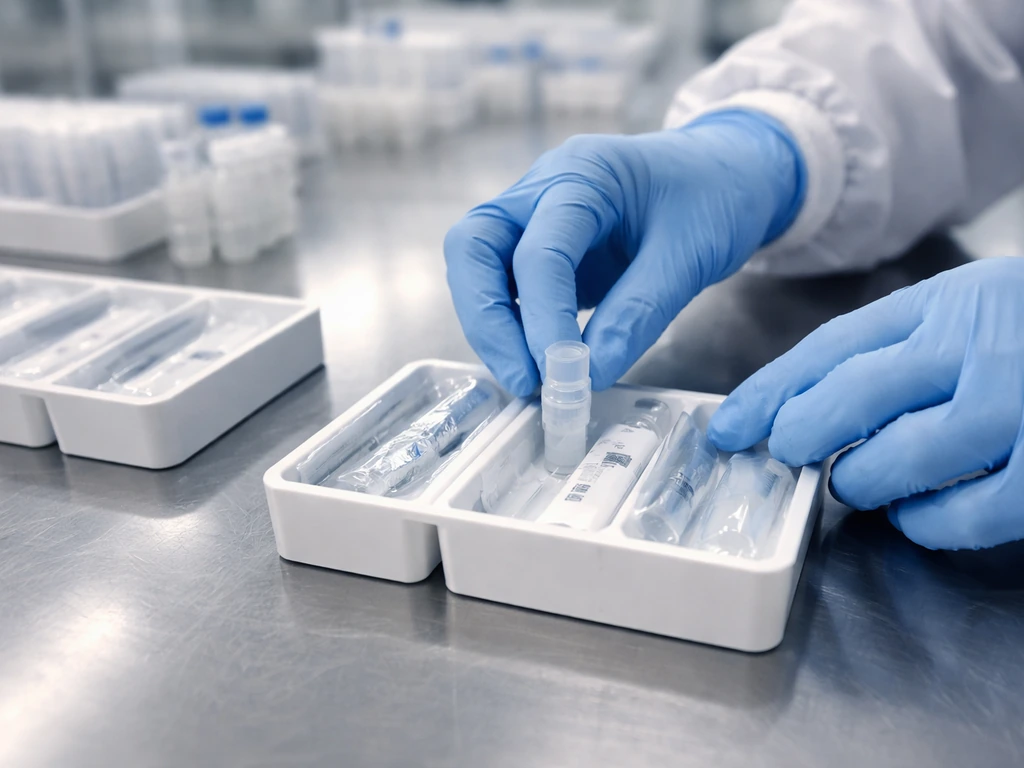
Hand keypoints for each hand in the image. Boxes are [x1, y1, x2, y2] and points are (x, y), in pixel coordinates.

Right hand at [444, 109, 803, 395]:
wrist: (728, 172)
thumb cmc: (717, 196)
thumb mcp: (693, 254)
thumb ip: (641, 311)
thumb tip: (592, 372)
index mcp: (582, 174)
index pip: (539, 250)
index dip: (544, 318)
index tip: (562, 375)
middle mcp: (542, 189)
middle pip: (473, 246)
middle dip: (487, 319)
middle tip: (521, 379)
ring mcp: (533, 217)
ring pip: (477, 267)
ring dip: (492, 328)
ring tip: (529, 381)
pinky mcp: (538, 249)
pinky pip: (504, 286)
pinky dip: (512, 327)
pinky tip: (535, 364)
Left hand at [708, 258, 1023, 550]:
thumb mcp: (975, 308)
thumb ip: (905, 345)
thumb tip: (809, 403)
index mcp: (953, 298)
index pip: (834, 343)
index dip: (772, 388)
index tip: (729, 423)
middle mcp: (982, 344)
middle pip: (852, 397)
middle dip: (802, 433)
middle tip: (788, 454)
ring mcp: (1019, 405)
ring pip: (898, 460)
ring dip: (863, 481)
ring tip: (860, 480)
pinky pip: (968, 514)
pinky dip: (928, 523)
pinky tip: (916, 516)